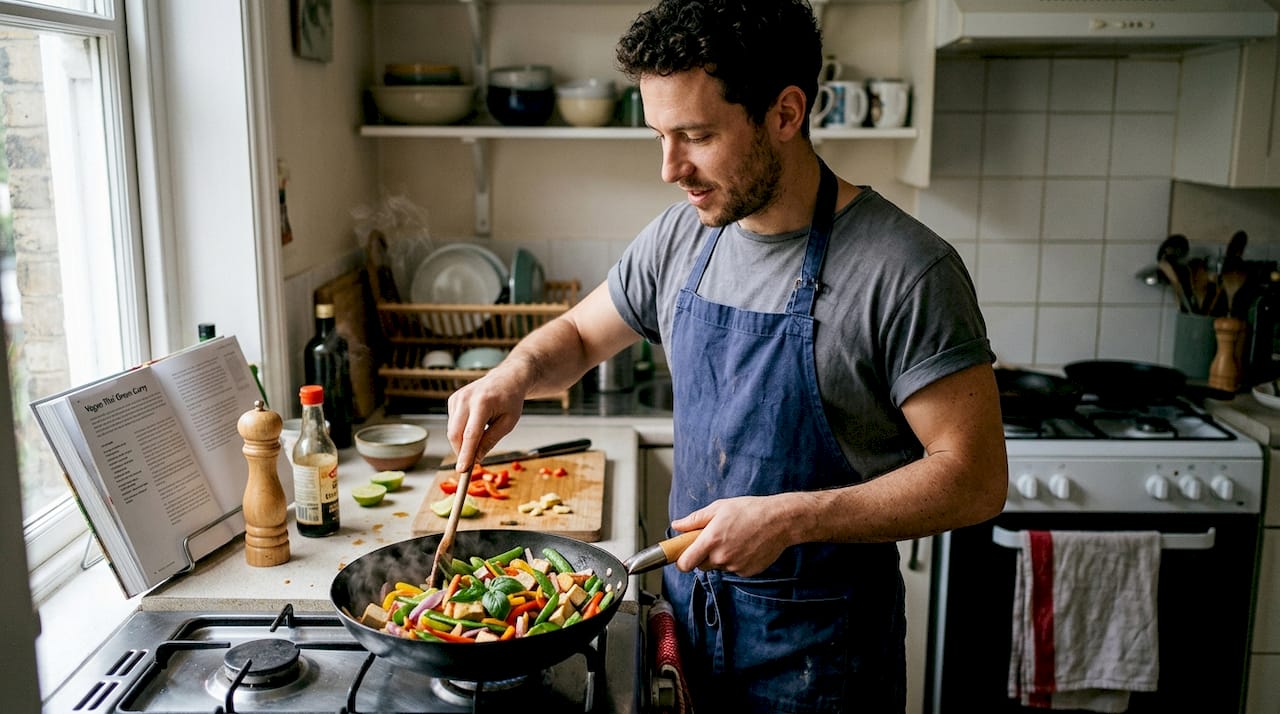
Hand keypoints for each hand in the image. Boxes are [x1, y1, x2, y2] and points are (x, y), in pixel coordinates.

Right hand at [445, 365, 527, 472]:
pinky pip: (452, 423)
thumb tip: (476, 458)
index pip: (470, 434)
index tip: (462, 470)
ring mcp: (457, 398)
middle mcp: (466, 398)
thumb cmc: (510, 400)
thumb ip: (491, 440)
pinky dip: (461, 431)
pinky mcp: (452, 399)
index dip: (465, 454)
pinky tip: (474, 424)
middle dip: (461, 452)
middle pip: (455, 434)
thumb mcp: (508, 423)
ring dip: (462, 441)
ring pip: (452, 430)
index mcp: (483, 403)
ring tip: (481, 436)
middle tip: (471, 463)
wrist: (506, 379)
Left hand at [669, 496, 793, 576]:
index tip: (683, 555)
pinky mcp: (748, 572)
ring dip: (722, 557)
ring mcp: (735, 567)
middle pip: (701, 565)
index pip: (685, 563)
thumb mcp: (719, 508)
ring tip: (736, 538)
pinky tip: (746, 546)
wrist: (780, 521)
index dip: (681, 561)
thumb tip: (677, 526)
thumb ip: (694, 520)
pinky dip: (737, 560)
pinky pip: (734, 569)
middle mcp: (722, 557)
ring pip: (719, 566)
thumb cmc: (750, 510)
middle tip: (715, 539)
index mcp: (711, 540)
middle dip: (704, 555)